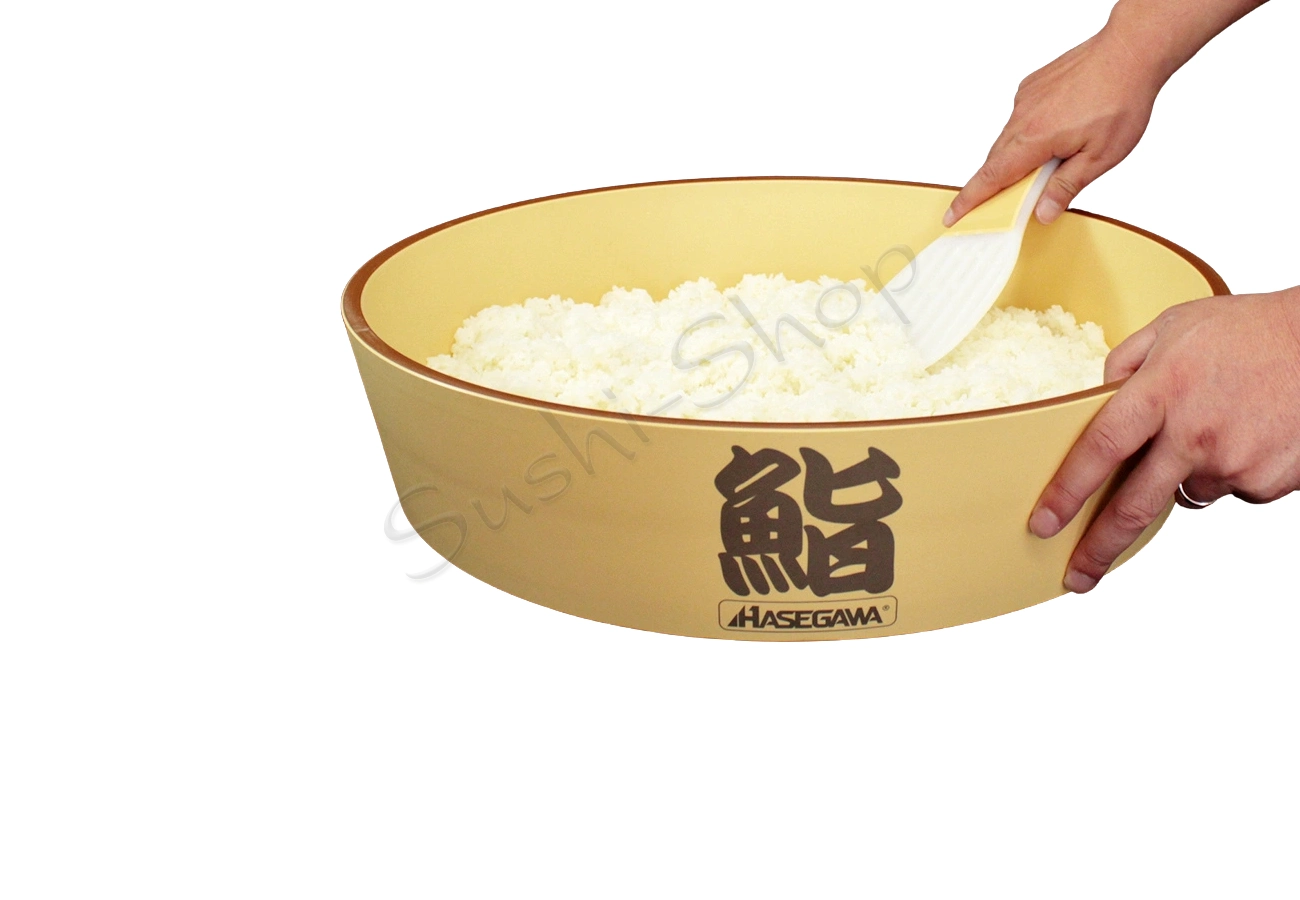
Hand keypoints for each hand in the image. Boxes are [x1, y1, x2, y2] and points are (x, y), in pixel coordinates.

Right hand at [944, 27, 1163, 227]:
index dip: (969, 199)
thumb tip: (1042, 213)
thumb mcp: (1100, 156)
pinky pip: (1020, 119)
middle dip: (995, 183)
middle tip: (1005, 201)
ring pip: (1009, 139)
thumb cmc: (1121, 99)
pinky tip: (1056, 131)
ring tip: (1047, 162)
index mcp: (1034, 139)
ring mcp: (1025, 100)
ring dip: (1017, 157)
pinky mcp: (1032, 87)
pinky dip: (1028, 133)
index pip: (991, 177)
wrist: (1130, 51)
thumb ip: (1067, 186)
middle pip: (996, 160)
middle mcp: (1022, 118)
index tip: (953, 215)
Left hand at [1028, 287, 1299, 591]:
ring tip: (1215, 425)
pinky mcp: (1267, 481)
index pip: (1100, 449)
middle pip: (1134, 507)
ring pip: (1185, 493)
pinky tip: (1249, 433)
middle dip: (1099, 548)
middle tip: (1077, 574)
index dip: (1067, 492)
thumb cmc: (1249, 329)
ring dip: (1184, 475)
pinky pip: (1229, 490)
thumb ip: (1126, 364)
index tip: (1043, 523)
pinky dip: (1229, 471)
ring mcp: (1234, 461)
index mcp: (1163, 389)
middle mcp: (1195, 431)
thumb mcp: (1174, 327)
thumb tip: (1097, 400)